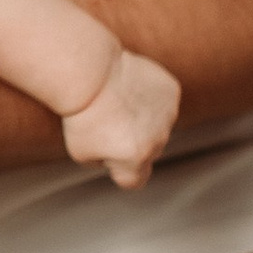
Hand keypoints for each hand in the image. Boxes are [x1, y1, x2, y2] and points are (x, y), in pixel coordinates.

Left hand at [62, 50, 182, 191]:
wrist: (90, 72)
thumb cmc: (81, 112)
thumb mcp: (80, 152)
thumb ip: (102, 162)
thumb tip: (114, 158)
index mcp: (136, 160)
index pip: (133, 180)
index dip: (118, 169)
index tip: (106, 154)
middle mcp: (158, 140)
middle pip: (147, 151)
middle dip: (131, 141)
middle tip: (106, 121)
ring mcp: (168, 115)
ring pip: (157, 125)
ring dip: (142, 118)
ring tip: (116, 102)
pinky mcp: (171, 91)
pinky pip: (163, 100)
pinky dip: (150, 95)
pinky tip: (129, 87)